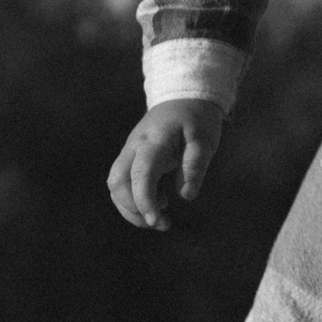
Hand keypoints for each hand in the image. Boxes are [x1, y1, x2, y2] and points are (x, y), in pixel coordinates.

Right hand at [108, 99, 224, 229]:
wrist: (182, 97)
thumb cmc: (197, 119)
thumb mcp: (205, 139)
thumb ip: (195, 164)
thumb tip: (186, 196)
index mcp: (154, 141)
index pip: (141, 174)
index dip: (144, 200)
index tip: (157, 220)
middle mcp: (135, 147)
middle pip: (117, 182)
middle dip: (133, 209)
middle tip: (162, 224)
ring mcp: (129, 152)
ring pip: (115, 185)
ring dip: (131, 208)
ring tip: (160, 219)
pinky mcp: (130, 158)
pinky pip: (122, 183)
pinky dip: (134, 200)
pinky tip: (159, 203)